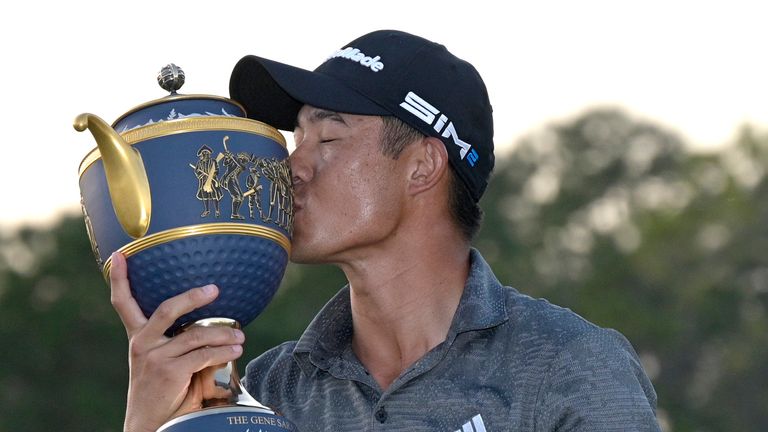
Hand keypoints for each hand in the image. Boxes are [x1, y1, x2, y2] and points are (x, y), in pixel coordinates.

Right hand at [109, 252, 244, 431]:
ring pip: (195, 334)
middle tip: (215, 289)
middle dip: (193, 297)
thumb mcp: (164, 361)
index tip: (120, 254)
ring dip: (222, 334)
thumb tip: (215, 322)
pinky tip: (235, 351)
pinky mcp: (170, 372)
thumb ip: (179, 341)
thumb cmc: (164, 391)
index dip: (120, 277)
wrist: (150, 424)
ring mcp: (154, 357)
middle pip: (167, 308)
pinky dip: (223, 352)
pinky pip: (203, 355)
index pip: (123, 302)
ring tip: (240, 336)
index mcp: (138, 337)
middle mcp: (142, 343)